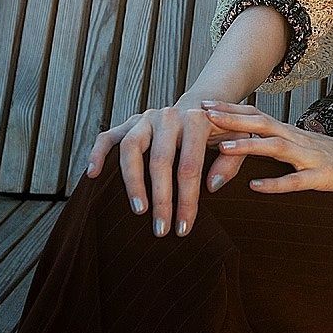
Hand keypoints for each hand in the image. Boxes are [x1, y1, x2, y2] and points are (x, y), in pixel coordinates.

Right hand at [85, 100, 251, 237]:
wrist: (205, 103)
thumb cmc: (222, 132)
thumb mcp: (239, 142)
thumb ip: (232, 162)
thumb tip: (211, 186)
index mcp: (197, 120)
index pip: (189, 166)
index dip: (187, 200)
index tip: (184, 228)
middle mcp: (169, 116)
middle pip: (160, 161)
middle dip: (161, 199)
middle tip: (161, 229)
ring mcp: (146, 118)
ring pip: (130, 148)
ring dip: (132, 181)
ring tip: (138, 210)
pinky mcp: (129, 122)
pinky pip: (108, 137)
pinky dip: (97, 154)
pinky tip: (92, 175)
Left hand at [201, 101, 332, 193]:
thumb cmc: (329, 155)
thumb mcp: (297, 146)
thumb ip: (272, 143)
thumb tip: (241, 142)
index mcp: (288, 132)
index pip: (254, 115)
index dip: (229, 109)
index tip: (201, 104)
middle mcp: (296, 139)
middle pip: (260, 123)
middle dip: (231, 119)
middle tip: (203, 113)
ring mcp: (309, 157)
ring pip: (275, 147)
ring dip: (248, 147)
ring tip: (221, 147)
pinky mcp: (321, 176)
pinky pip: (296, 180)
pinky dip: (275, 183)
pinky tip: (256, 187)